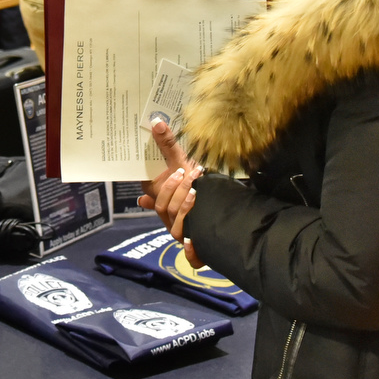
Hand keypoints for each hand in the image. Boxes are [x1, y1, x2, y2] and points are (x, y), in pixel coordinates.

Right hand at [137, 118, 203, 264]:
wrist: (223, 208)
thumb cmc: (196, 183)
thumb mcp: (182, 163)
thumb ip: (167, 144)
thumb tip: (156, 121)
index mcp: (165, 200)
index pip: (155, 198)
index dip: (163, 188)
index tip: (178, 172)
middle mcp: (171, 218)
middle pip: (165, 210)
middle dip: (177, 192)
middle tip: (190, 176)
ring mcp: (182, 233)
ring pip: (176, 229)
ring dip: (185, 210)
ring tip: (196, 194)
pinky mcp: (196, 249)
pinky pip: (190, 257)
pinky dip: (191, 252)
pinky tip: (194, 243)